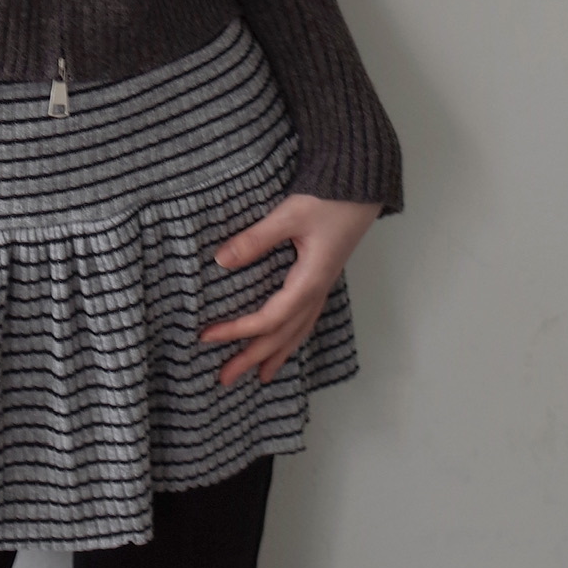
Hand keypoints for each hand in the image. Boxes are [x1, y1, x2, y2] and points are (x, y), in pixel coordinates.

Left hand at [199, 194, 380, 386]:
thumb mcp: (289, 215)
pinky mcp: (322, 279)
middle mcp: (316, 291)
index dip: (236, 331)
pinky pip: (305, 320)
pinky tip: (285, 344)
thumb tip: (221, 260)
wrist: (362, 187)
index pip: (267, 319)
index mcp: (308, 281)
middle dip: (252, 358)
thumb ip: (256, 239)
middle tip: (224, 379)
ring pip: (297, 332)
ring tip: (259, 378)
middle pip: (281, 335)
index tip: (206, 337)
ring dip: (275, 355)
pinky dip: (292, 338)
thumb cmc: (329, 198)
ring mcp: (321, 287)